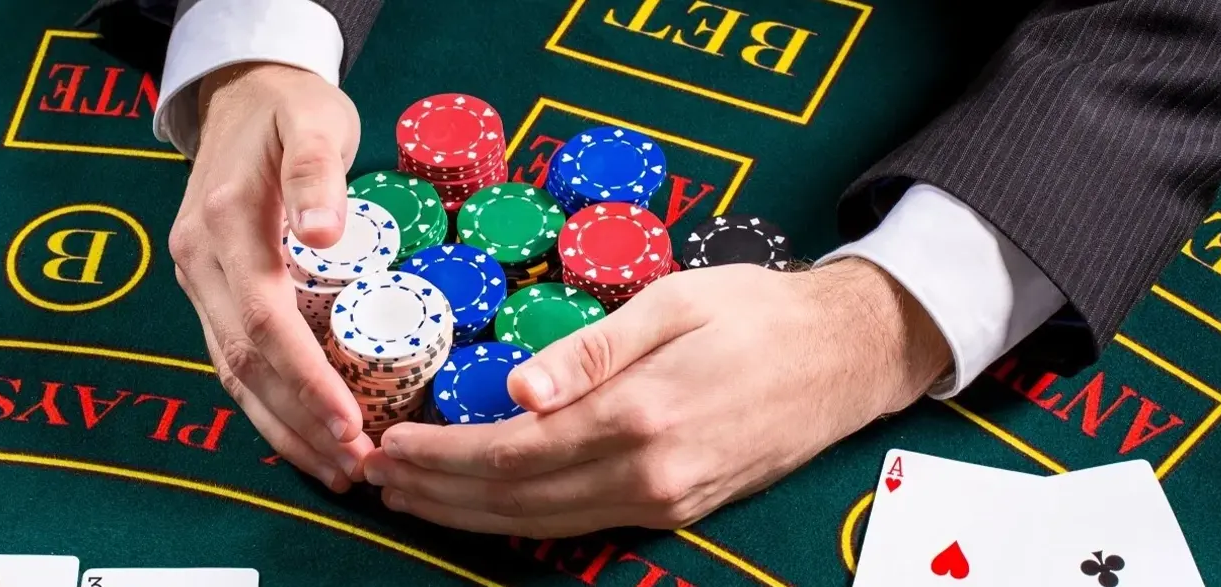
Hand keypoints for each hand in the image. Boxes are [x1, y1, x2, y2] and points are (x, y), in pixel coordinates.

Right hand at [169, 63, 369, 491]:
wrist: (240, 88)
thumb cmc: (289, 105)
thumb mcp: (313, 121)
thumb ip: (316, 173)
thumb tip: (325, 232)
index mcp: (226, 227)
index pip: (266, 323)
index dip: (307, 380)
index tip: (351, 422)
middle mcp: (200, 261)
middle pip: (245, 363)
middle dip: (298, 423)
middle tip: (353, 466)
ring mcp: (198, 278)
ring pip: (233, 370)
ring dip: (282, 426)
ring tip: (333, 468)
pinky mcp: (208, 286)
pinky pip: (232, 356)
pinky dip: (266, 401)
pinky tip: (302, 431)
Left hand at [361, 260, 951, 536]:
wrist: (848, 355)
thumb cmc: (758, 313)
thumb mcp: (671, 303)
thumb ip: (589, 349)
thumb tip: (515, 391)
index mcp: (639, 417)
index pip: (511, 452)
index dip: (440, 454)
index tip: (387, 442)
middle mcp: (648, 475)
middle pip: (514, 501)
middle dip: (435, 492)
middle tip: (372, 474)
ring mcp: (665, 502)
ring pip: (542, 525)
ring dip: (467, 514)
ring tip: (409, 495)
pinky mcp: (678, 509)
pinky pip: (579, 525)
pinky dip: (519, 519)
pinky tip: (484, 504)